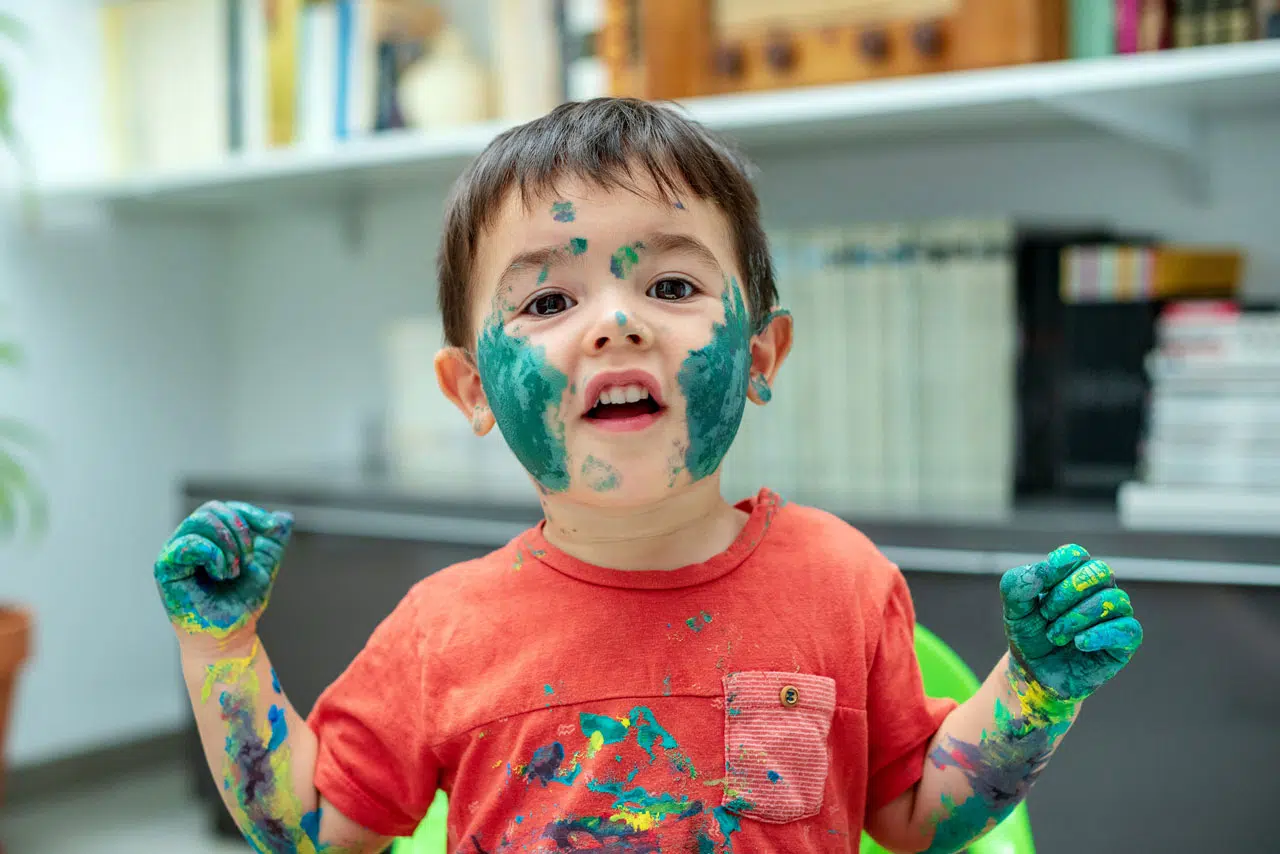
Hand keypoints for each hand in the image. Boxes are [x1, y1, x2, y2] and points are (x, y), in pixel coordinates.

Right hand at [154, 500, 292, 641]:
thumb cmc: (242, 604)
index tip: (271, 528)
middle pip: (211, 510)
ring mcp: (175, 553)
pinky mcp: (166, 568)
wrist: (232, 636)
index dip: (249, 513)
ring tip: (233, 571)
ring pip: (201, 521)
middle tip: (247, 561)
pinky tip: (220, 574)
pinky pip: (188, 543)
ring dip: (228, 544)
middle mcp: (188, 541)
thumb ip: (273, 541)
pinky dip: (213, 554)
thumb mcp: (264, 566)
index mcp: (208, 538)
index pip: (225, 508)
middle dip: (239, 531)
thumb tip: (286, 517)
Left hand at [999, 544, 1142, 702]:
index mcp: (1073, 574)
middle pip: (1099, 572)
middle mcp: (1099, 590)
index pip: (1075, 555)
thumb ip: (1018, 584)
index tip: (1039, 588)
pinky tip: (1079, 643)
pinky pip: (1128, 629)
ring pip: (1114, 600)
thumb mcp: (1014, 608)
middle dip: (1067, 592)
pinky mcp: (1124, 642)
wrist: (1035, 672)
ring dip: (1078, 617)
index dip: (1057, 567)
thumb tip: (1042, 571)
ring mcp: (1114, 615)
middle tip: (1046, 614)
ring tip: (1056, 635)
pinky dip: (1100, 634)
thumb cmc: (1029, 634)